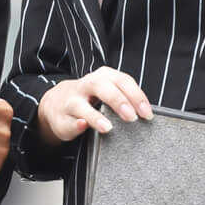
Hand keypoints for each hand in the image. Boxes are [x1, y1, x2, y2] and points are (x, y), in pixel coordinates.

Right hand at [32, 66, 152, 144]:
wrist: (57, 103)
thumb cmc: (90, 98)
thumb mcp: (108, 91)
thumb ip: (127, 99)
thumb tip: (146, 113)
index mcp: (103, 77)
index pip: (122, 81)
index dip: (136, 96)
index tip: (147, 113)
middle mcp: (87, 85)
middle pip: (103, 88)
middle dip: (119, 101)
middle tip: (132, 117)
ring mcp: (72, 101)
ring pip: (82, 106)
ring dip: (95, 116)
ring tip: (108, 127)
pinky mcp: (61, 117)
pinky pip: (68, 121)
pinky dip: (76, 124)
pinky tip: (82, 126)